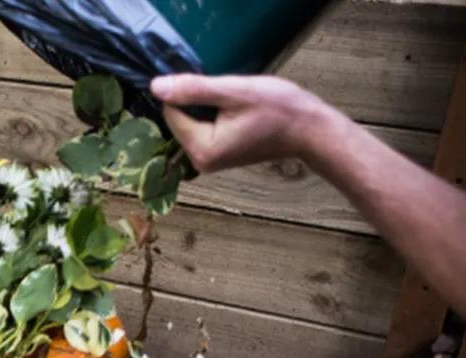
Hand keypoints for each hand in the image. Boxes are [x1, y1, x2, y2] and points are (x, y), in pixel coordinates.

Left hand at [150, 74, 332, 172]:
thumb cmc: (278, 109)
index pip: (171, 112)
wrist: (309, 130)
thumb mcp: (234, 91)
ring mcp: (208, 161)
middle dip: (197, 101)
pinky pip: (201, 129)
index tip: (215, 87)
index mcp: (201, 149)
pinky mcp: (216, 156)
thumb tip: (156, 87)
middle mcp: (200, 161)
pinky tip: (235, 113)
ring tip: (235, 105)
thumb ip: (194, 90)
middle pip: (178, 119)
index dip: (188, 93)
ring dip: (206, 108)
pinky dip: (212, 116)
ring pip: (190, 123)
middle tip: (229, 97)